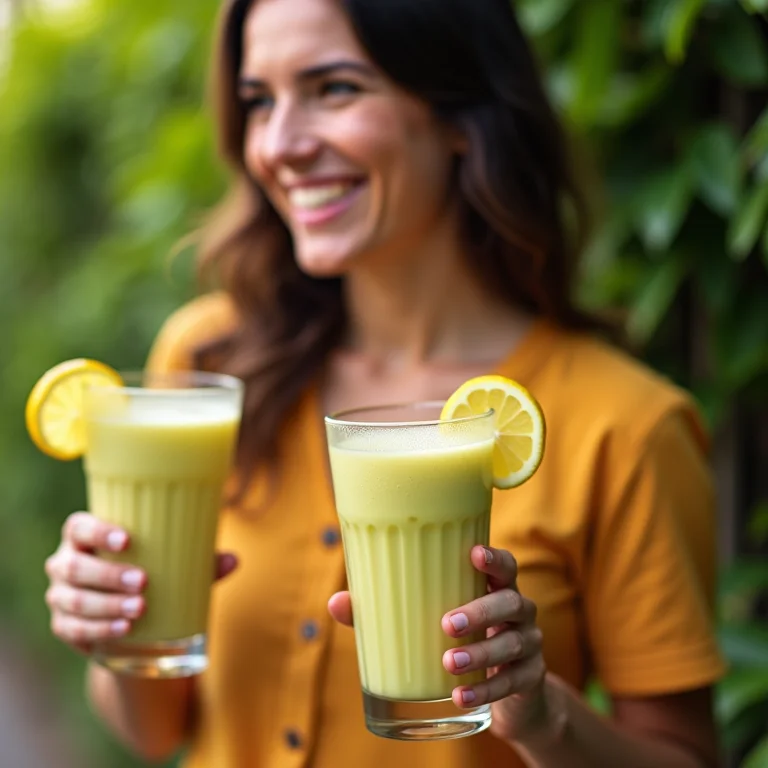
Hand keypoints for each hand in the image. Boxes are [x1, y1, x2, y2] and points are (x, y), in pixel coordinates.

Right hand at [45, 511, 237, 654]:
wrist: (127, 618)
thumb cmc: (149, 571)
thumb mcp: (170, 563)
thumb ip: (199, 560)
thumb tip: (234, 560)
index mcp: (84, 536)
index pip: (79, 526)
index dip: (98, 531)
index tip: (128, 539)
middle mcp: (65, 561)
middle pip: (76, 566)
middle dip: (110, 574)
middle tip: (144, 582)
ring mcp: (59, 595)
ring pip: (75, 599)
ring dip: (107, 605)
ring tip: (139, 609)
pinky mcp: (63, 626)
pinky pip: (73, 629)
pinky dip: (99, 630)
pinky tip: (123, 630)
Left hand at [328, 544, 547, 743]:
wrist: (510, 693)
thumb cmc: (461, 640)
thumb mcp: (431, 623)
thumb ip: (384, 610)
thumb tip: (337, 602)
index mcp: (494, 587)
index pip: (505, 565)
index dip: (494, 557)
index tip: (473, 553)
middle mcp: (518, 610)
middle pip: (511, 600)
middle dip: (479, 610)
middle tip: (445, 622)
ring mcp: (529, 644)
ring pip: (511, 642)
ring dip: (479, 652)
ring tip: (447, 661)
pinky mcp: (531, 678)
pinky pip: (513, 681)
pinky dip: (487, 690)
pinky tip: (461, 695)